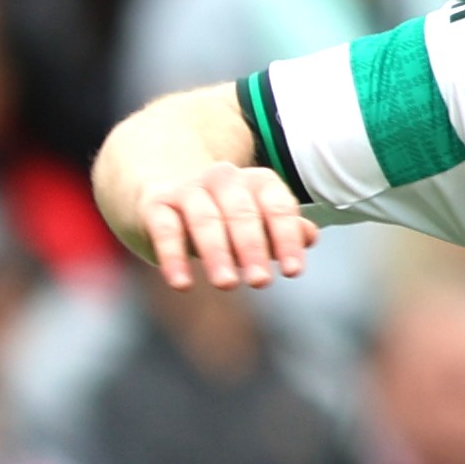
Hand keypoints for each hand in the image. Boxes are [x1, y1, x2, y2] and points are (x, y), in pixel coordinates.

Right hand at [137, 159, 313, 291]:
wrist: (159, 191)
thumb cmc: (218, 215)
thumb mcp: (252, 223)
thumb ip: (280, 230)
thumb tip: (309, 236)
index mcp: (253, 182)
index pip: (276, 206)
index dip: (287, 238)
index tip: (293, 272)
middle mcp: (222, 179)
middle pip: (241, 211)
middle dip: (252, 246)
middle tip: (260, 282)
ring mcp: (186, 190)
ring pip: (205, 218)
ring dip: (218, 251)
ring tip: (227, 284)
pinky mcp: (154, 205)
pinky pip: (165, 229)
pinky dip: (173, 257)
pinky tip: (182, 284)